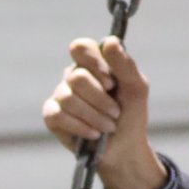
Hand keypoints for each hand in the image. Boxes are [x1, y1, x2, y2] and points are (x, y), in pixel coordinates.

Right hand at [40, 37, 165, 188]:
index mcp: (92, 64)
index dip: (95, 64)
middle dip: (100, 99)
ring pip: (68, 98)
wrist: (124, 148)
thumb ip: (125, 64)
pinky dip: (80, 126)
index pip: (81, 48)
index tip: (112, 83)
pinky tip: (93, 134)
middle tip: (115, 111)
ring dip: (94, 116)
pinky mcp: (52, 116)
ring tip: (108, 126)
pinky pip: (58, 115)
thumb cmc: (131, 114)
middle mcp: (74, 76)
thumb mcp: (136, 88)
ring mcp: (61, 95)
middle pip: (76, 77)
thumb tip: (110, 41)